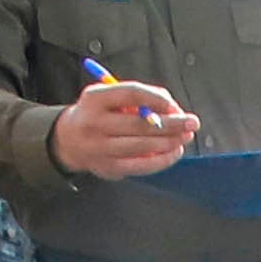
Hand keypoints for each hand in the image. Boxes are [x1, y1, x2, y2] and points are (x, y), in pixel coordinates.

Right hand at [57, 75, 201, 178]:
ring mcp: (101, 148)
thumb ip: (136, 97)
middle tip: (192, 122)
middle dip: (172, 123)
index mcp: (95, 98)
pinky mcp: (109, 168)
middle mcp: (95, 123)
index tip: (174, 104)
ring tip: (185, 136)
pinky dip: (162, 160)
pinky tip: (174, 152)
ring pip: (143, 146)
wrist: (68, 141)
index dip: (155, 98)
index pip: (130, 93)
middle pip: (140, 123)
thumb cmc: (98, 114)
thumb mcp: (108, 97)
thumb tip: (170, 106)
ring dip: (170, 142)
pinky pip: (142, 166)